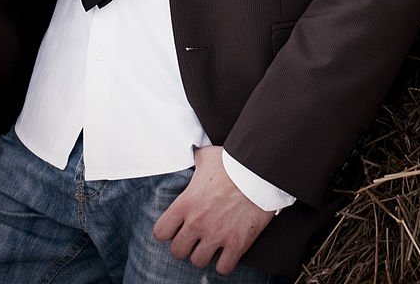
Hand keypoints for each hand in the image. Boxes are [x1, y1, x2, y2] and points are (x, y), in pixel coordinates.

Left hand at [153, 146, 274, 275]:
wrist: (259, 171)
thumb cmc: (232, 162)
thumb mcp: (208, 156)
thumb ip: (196, 159)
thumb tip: (192, 151)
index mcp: (186, 203)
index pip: (160, 232)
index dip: (167, 231)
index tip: (176, 228)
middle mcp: (197, 222)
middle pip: (177, 252)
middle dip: (185, 246)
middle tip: (194, 238)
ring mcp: (217, 235)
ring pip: (198, 262)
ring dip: (203, 255)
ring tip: (210, 245)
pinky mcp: (236, 244)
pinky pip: (223, 268)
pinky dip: (224, 263)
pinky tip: (227, 253)